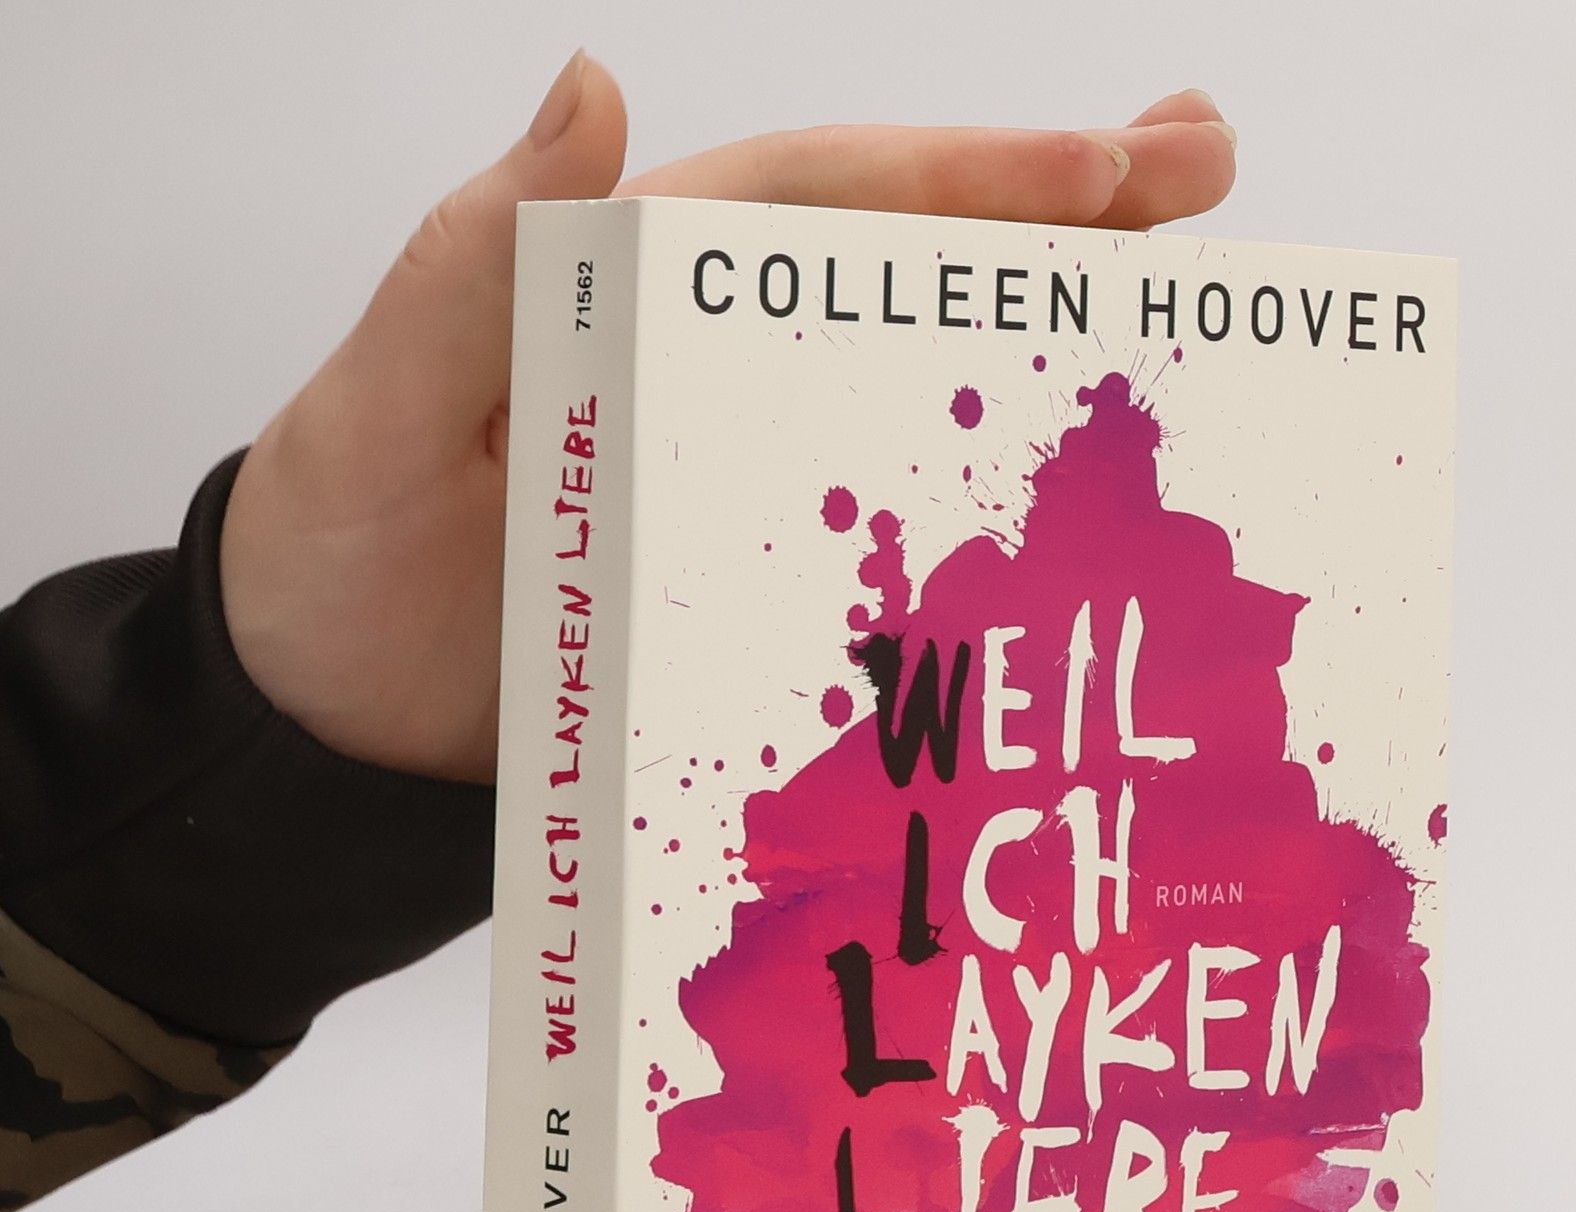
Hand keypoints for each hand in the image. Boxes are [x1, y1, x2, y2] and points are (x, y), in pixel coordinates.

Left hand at [219, 55, 1237, 782]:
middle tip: (1212, 176)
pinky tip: (1080, 520)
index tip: (1120, 170)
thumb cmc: (329, 549)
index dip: (973, 178)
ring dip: (1048, 349)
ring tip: (1191, 323)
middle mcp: (711, 361)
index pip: (826, 200)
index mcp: (634, 285)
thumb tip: (593, 85)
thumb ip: (474, 263)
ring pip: (918, 385)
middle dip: (1058, 217)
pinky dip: (987, 512)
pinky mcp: (755, 577)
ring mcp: (744, 470)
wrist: (318, 717)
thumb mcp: (380, 403)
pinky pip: (890, 530)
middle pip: (904, 266)